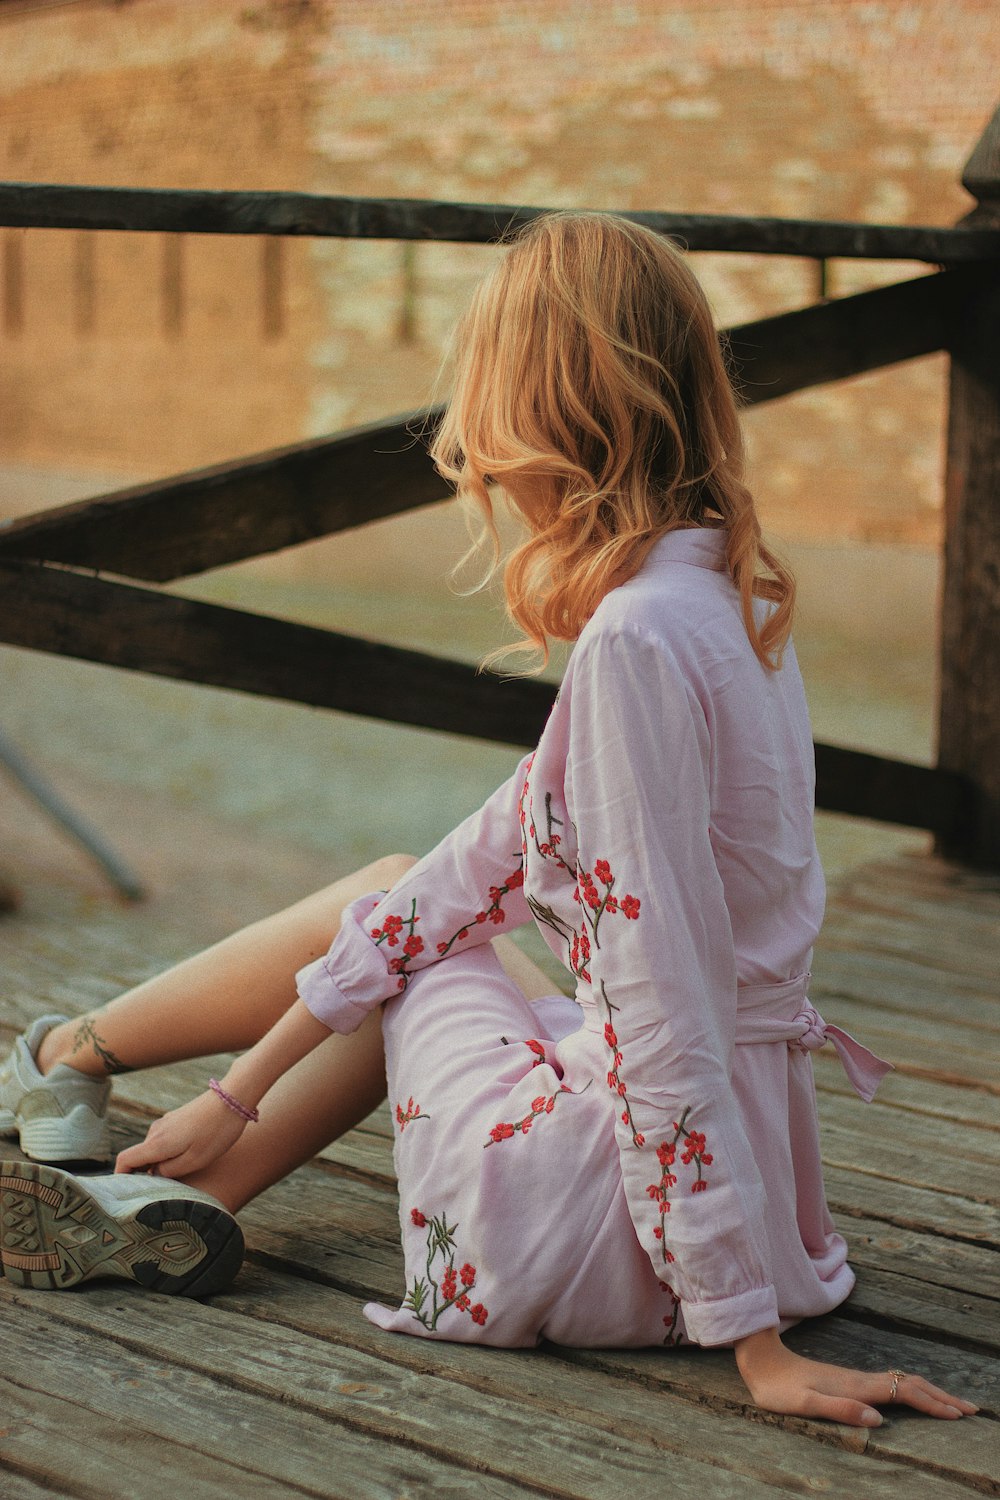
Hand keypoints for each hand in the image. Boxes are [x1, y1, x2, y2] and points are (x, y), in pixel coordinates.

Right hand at [115, 1089, 247, 1178]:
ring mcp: (167, 1123)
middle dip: (146, 1174)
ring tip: (182, 1175)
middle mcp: (157, 1131)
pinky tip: (190, 1158)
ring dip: (162, 1163)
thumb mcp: (195, 1160)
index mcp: (157, 1143)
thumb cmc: (217, 1131)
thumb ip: (170, 1171)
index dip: (120, 1177)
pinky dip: (170, 1152)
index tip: (125, 1192)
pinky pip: (166, 1141)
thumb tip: (154, 1173)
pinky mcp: (178, 1119)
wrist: (233, 1097)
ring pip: (155, 1149)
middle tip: (163, 1190)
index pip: (125, 1160)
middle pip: (140, 1157)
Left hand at [735, 1327, 977, 1425]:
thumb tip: (879, 1420)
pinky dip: (912, 1389)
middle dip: (941, 1397)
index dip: (932, 1404)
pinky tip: (913, 1395)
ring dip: (930, 1391)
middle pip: (910, 1384)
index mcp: (855, 1387)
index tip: (959, 1415)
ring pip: (902, 1381)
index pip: (903, 1394)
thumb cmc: (777, 1387)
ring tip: (953, 1403)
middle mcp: (859, 1380)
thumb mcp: (803, 1404)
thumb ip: (840, 1410)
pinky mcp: (848, 1380)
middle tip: (972, 1409)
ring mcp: (854, 1378)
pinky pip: (890, 1383)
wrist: (760, 1359)